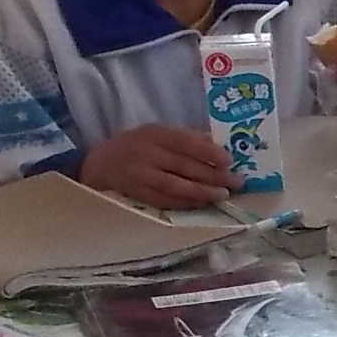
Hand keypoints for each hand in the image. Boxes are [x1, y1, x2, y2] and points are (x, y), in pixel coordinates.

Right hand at [79, 125, 236, 207]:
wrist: (100, 163)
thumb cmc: (138, 146)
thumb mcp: (158, 133)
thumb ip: (186, 138)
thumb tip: (219, 145)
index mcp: (154, 134)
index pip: (185, 142)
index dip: (208, 152)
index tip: (230, 160)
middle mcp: (145, 153)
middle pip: (183, 166)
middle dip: (213, 175)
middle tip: (236, 182)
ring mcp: (139, 175)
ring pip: (175, 186)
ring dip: (202, 192)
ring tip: (222, 195)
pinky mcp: (136, 194)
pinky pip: (164, 201)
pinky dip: (185, 203)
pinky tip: (202, 203)